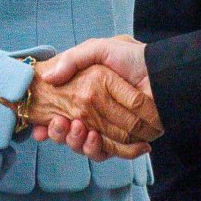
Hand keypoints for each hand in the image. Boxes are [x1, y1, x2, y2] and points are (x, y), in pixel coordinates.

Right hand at [31, 36, 161, 160]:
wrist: (162, 71)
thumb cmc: (132, 56)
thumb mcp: (98, 49)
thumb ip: (73, 60)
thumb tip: (48, 77)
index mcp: (87, 94)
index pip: (62, 113)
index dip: (50, 120)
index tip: (39, 124)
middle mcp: (96, 114)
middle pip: (70, 131)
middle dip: (59, 133)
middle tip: (57, 124)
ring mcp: (109, 129)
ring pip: (83, 145)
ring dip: (75, 141)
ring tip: (77, 128)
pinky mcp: (124, 141)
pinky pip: (105, 152)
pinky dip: (97, 149)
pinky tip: (93, 138)